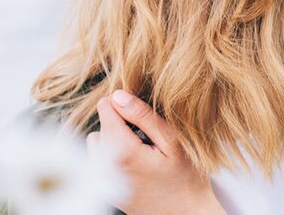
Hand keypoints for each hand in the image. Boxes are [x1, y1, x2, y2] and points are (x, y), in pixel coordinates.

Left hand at [87, 90, 225, 214]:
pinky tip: (135, 165)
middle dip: (123, 124)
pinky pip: (99, 160)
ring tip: (141, 151)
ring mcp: (103, 180)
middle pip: (102, 124)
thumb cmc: (186, 180)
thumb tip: (119, 95)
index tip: (143, 116)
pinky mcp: (104, 188)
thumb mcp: (172, 142)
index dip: (125, 105)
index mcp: (122, 151)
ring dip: (115, 140)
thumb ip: (143, 116)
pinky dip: (113, 156)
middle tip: (148, 139)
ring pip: (97, 142)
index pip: (105, 107)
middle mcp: (105, 166)